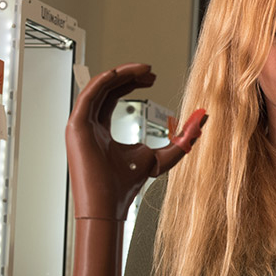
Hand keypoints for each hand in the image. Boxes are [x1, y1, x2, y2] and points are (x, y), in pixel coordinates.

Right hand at [67, 63, 205, 219]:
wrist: (109, 206)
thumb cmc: (126, 186)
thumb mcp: (160, 159)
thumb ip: (179, 141)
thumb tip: (200, 123)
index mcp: (102, 129)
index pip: (114, 95)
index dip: (132, 82)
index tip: (152, 77)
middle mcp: (89, 124)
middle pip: (106, 87)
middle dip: (129, 75)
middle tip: (150, 71)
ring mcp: (80, 124)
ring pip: (98, 87)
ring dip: (120, 74)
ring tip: (143, 70)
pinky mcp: (75, 126)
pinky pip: (87, 95)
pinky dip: (103, 81)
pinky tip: (119, 73)